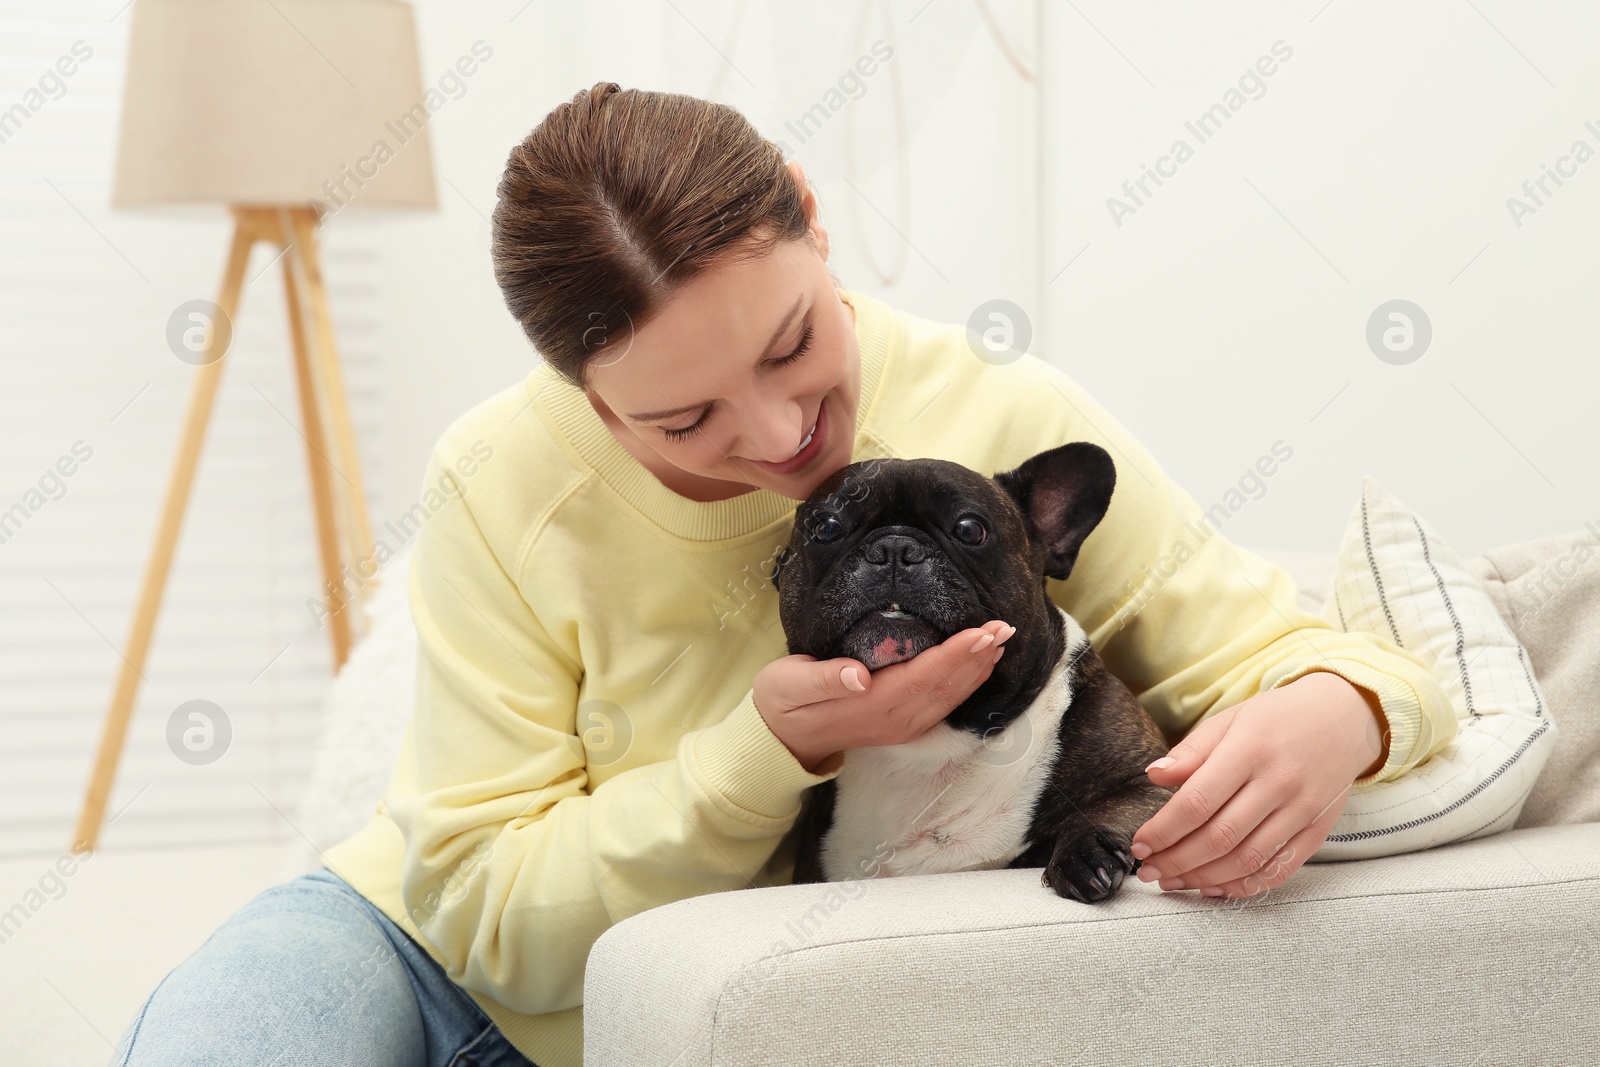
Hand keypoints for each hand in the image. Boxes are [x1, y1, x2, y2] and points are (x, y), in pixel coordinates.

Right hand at [754, 620, 1015, 772]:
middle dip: (977, 657)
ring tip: (1001, 641)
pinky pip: (942, 705)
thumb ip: (825, 680)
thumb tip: (859, 675)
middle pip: (945, 686)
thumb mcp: (790, 685)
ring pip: (949, 697)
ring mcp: (900, 726)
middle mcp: (893, 719)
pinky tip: (978, 666)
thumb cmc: (782, 702)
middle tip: (1006, 627)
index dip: (955, 655)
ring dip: (977, 669)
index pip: (922, 675)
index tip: (981, 633)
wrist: (779, 741)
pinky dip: (965, 684)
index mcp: (870, 704)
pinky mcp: (901, 726)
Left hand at [1128, 671, 1388, 898]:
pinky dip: (1245, 886)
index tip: (1140, 845)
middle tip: (1149, 871)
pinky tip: (1214, 888)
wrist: (1342, 718)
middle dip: (1177, 861)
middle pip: (1220, 837)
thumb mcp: (1229, 720)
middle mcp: (1278, 783)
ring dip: (1204, 878)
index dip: (1164, 830)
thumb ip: (1191, 751)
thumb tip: (1153, 775)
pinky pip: (1280, 869)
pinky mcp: (1318, 830)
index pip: (1197, 801)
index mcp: (1249, 750)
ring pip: (1248, 859)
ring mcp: (1302, 810)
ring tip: (1174, 881)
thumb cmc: (1275, 719)